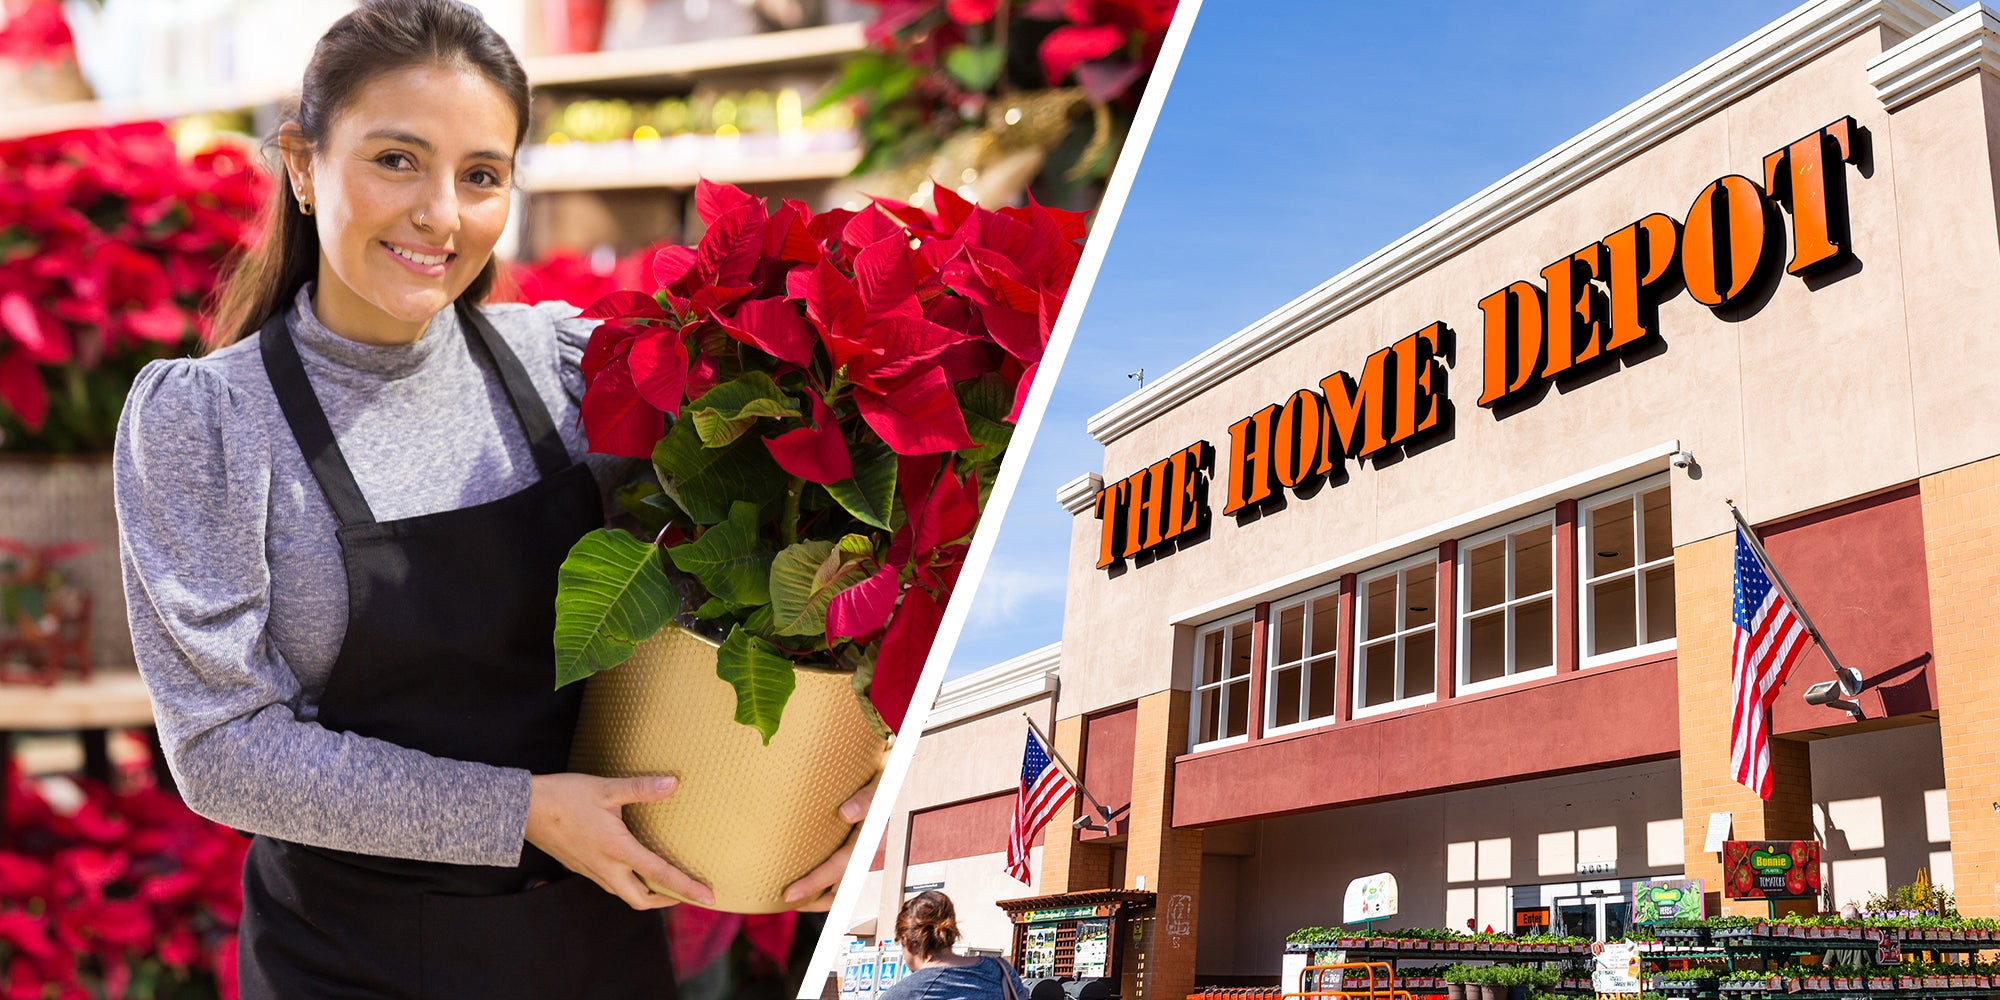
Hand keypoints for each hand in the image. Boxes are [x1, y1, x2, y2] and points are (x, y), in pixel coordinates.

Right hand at [525, 773, 712, 908]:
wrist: (523, 809)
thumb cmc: (564, 796)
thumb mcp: (606, 788)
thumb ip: (641, 788)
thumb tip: (673, 783)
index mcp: (617, 850)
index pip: (660, 875)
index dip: (687, 888)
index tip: (708, 898)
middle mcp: (606, 868)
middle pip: (641, 899)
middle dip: (667, 900)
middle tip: (687, 892)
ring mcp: (591, 870)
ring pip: (624, 893)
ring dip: (647, 893)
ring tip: (665, 882)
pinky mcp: (580, 866)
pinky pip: (610, 884)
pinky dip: (628, 883)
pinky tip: (632, 868)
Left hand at [783, 771, 879, 909]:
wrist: (896, 770)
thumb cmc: (884, 772)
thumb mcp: (880, 780)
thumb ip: (867, 797)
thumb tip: (845, 814)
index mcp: (869, 836)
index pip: (839, 867)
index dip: (814, 884)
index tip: (789, 895)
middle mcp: (867, 849)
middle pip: (841, 889)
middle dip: (812, 901)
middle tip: (783, 901)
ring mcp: (863, 850)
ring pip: (843, 886)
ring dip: (819, 897)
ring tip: (794, 898)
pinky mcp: (859, 846)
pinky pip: (843, 872)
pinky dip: (826, 884)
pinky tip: (808, 876)